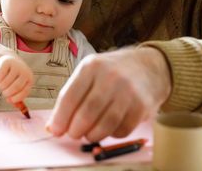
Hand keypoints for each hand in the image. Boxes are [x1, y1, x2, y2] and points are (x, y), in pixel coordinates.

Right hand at [0, 53, 32, 102]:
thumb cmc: (15, 77)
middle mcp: (25, 72)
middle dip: (7, 93)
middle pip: (16, 87)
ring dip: (1, 87)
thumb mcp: (19, 86)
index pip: (25, 91)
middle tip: (4, 93)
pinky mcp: (6, 62)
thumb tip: (18, 108)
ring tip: (1, 85)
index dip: (16, 98)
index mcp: (30, 79)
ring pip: (5, 82)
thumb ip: (18, 97)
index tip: (9, 101)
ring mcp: (16, 66)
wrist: (10, 60)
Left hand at [46, 47, 171, 141]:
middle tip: (73, 134)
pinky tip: (108, 129)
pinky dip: (111, 135)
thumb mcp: (90, 73)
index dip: (60, 118)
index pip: (69, 97)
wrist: (149, 67)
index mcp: (91, 66)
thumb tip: (53, 126)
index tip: (55, 130)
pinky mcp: (142, 106)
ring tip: (88, 134)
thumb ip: (71, 96)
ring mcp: (128, 91)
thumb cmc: (112, 72)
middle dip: (75, 130)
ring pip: (105, 125)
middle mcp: (110, 77)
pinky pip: (122, 130)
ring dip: (92, 135)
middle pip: (86, 113)